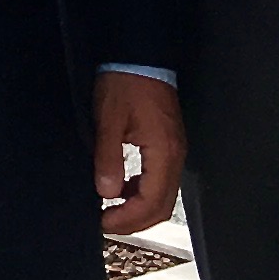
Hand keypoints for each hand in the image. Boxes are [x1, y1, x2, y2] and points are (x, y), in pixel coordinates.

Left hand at [94, 71, 184, 235]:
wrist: (140, 55)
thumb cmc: (125, 83)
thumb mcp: (109, 120)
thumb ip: (108, 158)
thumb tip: (107, 193)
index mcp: (164, 153)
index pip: (152, 203)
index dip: (128, 219)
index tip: (103, 223)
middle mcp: (175, 156)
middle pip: (162, 206)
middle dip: (135, 221)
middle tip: (107, 223)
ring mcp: (175, 151)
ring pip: (164, 195)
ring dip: (140, 208)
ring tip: (112, 209)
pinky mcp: (169, 144)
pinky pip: (161, 179)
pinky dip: (143, 191)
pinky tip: (123, 187)